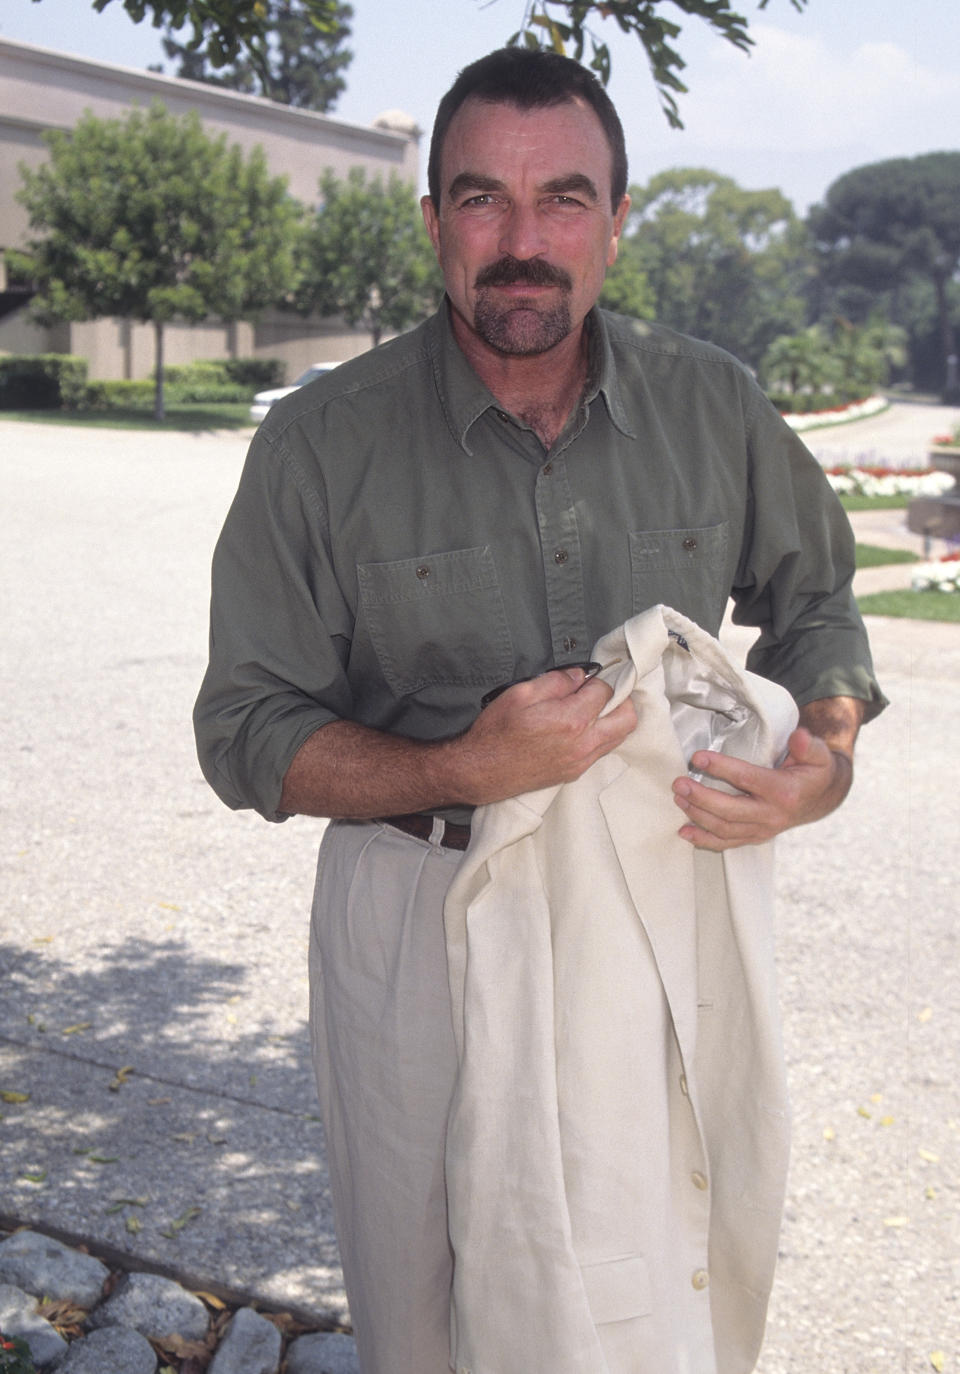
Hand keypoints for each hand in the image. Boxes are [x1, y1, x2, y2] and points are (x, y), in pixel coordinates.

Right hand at [454, 665, 636, 804]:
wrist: (481, 770)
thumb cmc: (497, 731)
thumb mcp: (522, 693)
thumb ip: (557, 681)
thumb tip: (580, 676)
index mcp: (571, 720)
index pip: (606, 691)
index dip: (599, 679)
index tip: (588, 678)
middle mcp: (583, 743)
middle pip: (627, 718)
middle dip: (621, 699)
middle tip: (602, 691)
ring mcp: (581, 761)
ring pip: (619, 736)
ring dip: (613, 718)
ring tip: (592, 708)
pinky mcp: (575, 772)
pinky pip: (602, 750)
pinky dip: (601, 735)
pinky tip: (580, 727)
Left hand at [671, 726, 852, 851]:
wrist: (823, 798)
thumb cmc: (815, 771)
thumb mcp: (818, 755)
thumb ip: (809, 745)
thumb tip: (799, 736)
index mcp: (785, 792)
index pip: (747, 779)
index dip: (722, 768)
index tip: (698, 757)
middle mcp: (772, 815)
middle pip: (730, 810)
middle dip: (701, 798)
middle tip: (679, 783)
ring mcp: (763, 829)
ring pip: (725, 828)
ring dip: (698, 815)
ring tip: (678, 798)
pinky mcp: (755, 836)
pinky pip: (727, 843)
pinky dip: (704, 840)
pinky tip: (684, 833)